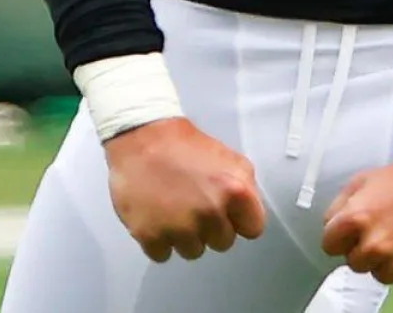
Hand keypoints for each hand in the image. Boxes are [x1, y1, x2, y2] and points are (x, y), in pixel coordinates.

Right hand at [101, 118, 266, 262]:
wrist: (140, 137)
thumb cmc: (186, 145)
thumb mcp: (228, 157)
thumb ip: (245, 186)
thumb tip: (246, 213)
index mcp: (234, 191)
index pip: (253, 229)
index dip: (240, 220)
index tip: (227, 212)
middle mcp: (210, 214)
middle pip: (223, 243)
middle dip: (211, 228)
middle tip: (194, 206)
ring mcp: (179, 229)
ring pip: (193, 252)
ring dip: (184, 237)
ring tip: (172, 211)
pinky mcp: (150, 237)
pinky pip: (163, 255)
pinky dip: (159, 241)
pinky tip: (155, 219)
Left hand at [321, 152, 392, 289]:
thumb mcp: (368, 178)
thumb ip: (342, 204)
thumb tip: (332, 227)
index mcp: (357, 219)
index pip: (329, 245)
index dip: (342, 238)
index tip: (355, 233)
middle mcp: (375, 247)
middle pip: (356, 263)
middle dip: (367, 250)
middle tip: (387, 232)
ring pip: (383, 275)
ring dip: (391, 261)